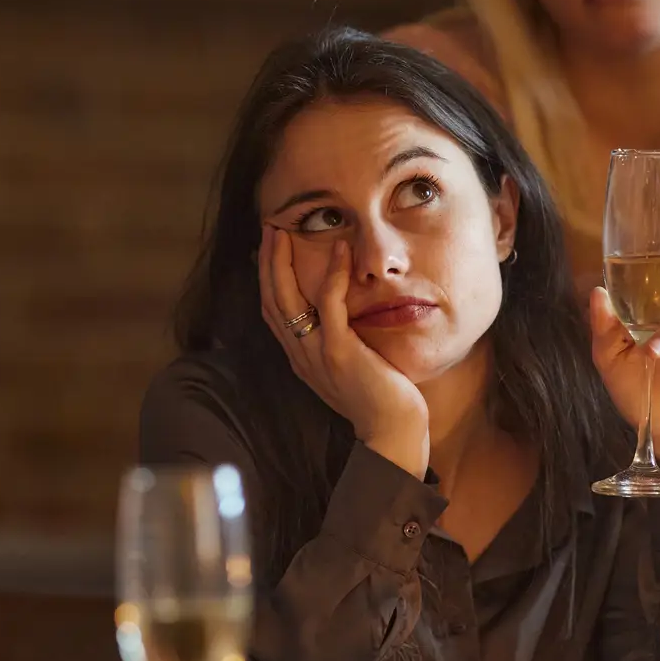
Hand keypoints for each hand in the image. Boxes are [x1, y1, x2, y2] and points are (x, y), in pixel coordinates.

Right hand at [259, 226, 430, 475]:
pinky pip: (330, 306)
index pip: (273, 312)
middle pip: (271, 301)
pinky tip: (341, 250)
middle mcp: (301, 356)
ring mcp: (317, 355)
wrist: (393, 433)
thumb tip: (342, 318)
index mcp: (301, 359)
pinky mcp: (340, 353)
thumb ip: (339, 343)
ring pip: (287, 300)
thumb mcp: (350, 368)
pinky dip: (333, 275)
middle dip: (267, 262)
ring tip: (284, 231)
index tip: (268, 248)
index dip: (266, 278)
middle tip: (269, 228)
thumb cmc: (381, 400)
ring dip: (283, 262)